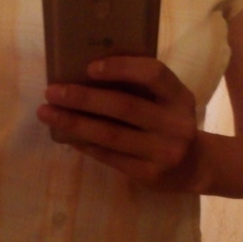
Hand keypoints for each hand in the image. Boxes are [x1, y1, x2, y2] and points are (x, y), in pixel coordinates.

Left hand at [37, 56, 197, 188]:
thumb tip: (85, 75)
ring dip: (74, 123)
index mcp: (179, 97)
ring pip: (111, 135)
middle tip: (52, 91)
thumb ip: (141, 88)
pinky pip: (109, 156)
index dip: (121, 68)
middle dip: (84, 98)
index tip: (89, 68)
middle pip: (124, 106)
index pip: (153, 74)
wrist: (194, 166)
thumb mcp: (168, 101)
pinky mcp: (149, 174)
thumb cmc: (170, 123)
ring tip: (47, 113)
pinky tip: (65, 135)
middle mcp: (175, 123)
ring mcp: (163, 151)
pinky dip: (84, 144)